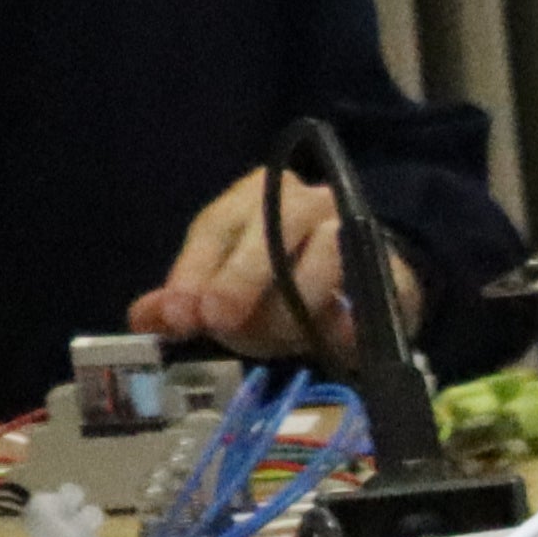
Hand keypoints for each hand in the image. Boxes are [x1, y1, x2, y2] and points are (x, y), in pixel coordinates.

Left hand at [132, 163, 356, 356]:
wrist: (377, 268)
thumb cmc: (288, 275)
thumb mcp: (230, 283)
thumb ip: (190, 299)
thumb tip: (145, 318)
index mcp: (255, 196)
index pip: (216, 227)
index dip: (194, 272)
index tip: (180, 316)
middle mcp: (305, 200)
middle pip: (270, 231)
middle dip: (240, 282)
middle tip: (220, 323)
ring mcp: (352, 227)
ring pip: (323, 253)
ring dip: (294, 305)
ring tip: (281, 340)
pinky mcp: (393, 264)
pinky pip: (371, 288)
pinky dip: (350, 317)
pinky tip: (335, 337)